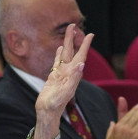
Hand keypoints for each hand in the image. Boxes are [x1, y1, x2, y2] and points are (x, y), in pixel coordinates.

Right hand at [34, 24, 93, 138]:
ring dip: (66, 44)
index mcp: (72, 75)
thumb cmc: (55, 105)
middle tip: (73, 25)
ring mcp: (61, 74)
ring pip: (64, 55)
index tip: (90, 34)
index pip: (81, 56)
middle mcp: (68, 73)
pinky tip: (58, 48)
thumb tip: (81, 64)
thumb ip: (73, 78)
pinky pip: (57, 62)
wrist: (47, 113)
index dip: (85, 45)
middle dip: (73, 39)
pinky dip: (58, 54)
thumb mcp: (66, 92)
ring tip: (68, 32)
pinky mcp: (53, 77)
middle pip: (71, 52)